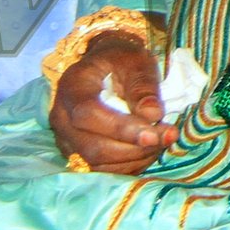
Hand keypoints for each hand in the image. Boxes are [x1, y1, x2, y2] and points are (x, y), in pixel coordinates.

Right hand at [49, 33, 175, 171]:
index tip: (154, 133)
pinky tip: (149, 151)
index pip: (89, 115)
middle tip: (169, 136)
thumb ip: (143, 84)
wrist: (105, 67)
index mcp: (72, 87)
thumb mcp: (136, 60)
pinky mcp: (76, 153)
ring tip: (162, 140)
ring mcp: (65, 139)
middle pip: (93, 146)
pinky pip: (101, 170)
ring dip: (135, 158)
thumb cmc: (121, 60)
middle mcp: (61, 117)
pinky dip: (129, 165)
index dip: (121, 128)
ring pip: (97, 162)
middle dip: (135, 148)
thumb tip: (152, 115)